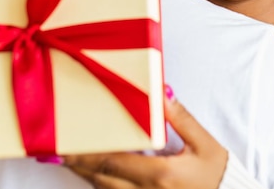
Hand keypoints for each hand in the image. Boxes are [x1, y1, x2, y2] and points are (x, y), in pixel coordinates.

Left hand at [64, 92, 227, 188]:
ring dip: (85, 174)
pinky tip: (94, 174)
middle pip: (101, 178)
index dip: (86, 153)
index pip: (112, 161)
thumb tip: (163, 94)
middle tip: (56, 151)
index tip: (65, 144)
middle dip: (78, 163)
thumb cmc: (217, 176)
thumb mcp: (206, 145)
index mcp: (159, 174)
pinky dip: (100, 185)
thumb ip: (181, 120)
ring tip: (67, 160)